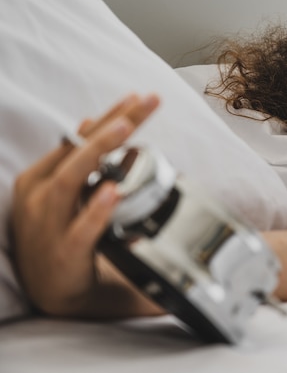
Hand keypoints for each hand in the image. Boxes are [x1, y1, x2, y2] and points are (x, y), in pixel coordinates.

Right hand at [11, 94, 159, 316]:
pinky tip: (113, 192)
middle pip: (77, 151)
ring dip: (97, 151)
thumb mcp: (63, 193)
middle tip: (145, 100)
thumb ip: (77, 160)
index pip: (79, 139)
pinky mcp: (63, 253)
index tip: (140, 97)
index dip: (110, 116)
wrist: (52, 289)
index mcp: (41, 177)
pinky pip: (80, 230)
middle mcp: (40, 195)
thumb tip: (91, 123)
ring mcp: (47, 224)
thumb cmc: (59, 234)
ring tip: (124, 128)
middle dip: (113, 123)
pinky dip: (96, 210)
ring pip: (70, 180)